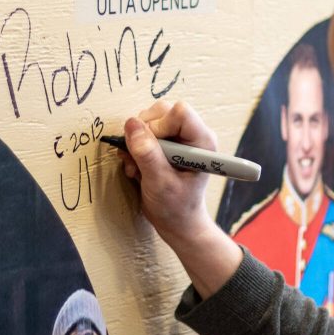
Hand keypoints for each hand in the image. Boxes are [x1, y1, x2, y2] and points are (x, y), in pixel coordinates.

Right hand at [117, 102, 243, 298]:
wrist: (177, 223)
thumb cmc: (176, 207)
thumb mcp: (160, 184)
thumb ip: (147, 154)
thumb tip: (131, 125)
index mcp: (202, 141)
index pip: (178, 112)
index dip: (159, 127)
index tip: (153, 151)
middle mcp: (192, 133)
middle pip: (161, 111)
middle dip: (144, 134)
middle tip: (141, 160)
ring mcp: (177, 136)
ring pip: (148, 119)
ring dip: (136, 143)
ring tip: (138, 168)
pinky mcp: (164, 141)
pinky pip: (142, 131)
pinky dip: (134, 147)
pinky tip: (137, 168)